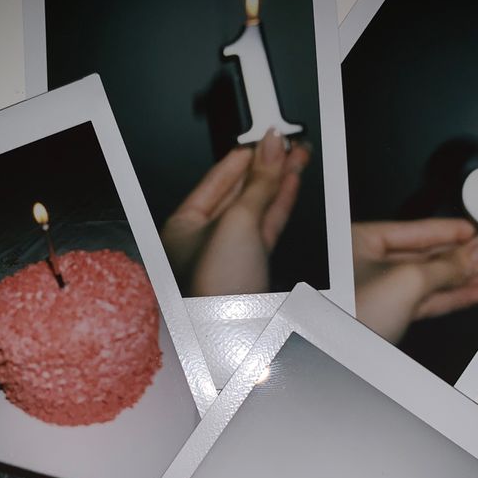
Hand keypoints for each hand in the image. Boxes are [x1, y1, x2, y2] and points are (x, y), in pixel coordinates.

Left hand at [161, 129, 309, 295]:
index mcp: (181, 227)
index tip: (264, 136)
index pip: (216, 178)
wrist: (232, 341)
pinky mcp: (251, 270)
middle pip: (237, 192)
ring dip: (277, 181)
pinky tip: (291, 185)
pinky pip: (267, 227)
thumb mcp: (238, 223)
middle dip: (263, 166)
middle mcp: (201, 241)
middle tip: (285, 143)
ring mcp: (228, 256)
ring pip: (255, 209)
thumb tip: (269, 148)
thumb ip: (258, 183)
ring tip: (296, 156)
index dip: (243, 154)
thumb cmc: (213, 293)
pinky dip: (281, 204)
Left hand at [352, 219, 477, 343]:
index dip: (460, 232)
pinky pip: (429, 299)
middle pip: (430, 254)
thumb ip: (450, 264)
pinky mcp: (389, 314)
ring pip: (433, 280)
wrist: (331, 352)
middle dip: (470, 257)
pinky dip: (456, 296)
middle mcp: (368, 262)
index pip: (423, 229)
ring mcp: (379, 290)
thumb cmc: (345, 312)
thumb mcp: (407, 280)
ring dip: (469, 278)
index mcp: (362, 239)